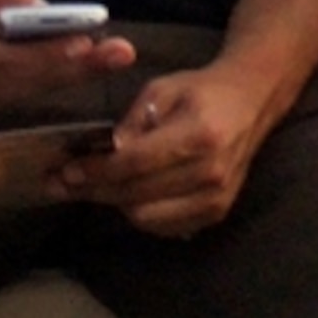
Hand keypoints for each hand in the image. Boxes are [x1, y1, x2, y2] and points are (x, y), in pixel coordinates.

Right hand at [0, 0, 135, 112]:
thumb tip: (47, 9)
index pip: (17, 58)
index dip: (56, 53)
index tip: (90, 43)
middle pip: (36, 79)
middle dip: (82, 65)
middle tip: (122, 51)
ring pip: (37, 89)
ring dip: (77, 73)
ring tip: (113, 56)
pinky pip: (29, 90)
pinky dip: (58, 76)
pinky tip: (86, 62)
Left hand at [58, 59, 292, 236]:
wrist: (251, 103)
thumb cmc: (202, 91)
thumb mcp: (162, 90)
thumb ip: (132, 122)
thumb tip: (103, 154)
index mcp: (199, 135)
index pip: (135, 164)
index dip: (97, 171)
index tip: (66, 170)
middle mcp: (211, 173)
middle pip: (138, 196)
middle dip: (96, 191)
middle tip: (66, 183)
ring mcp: (217, 198)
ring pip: (147, 218)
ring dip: (115, 204)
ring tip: (94, 188)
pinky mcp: (216, 213)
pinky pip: (164, 227)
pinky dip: (140, 214)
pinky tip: (126, 195)